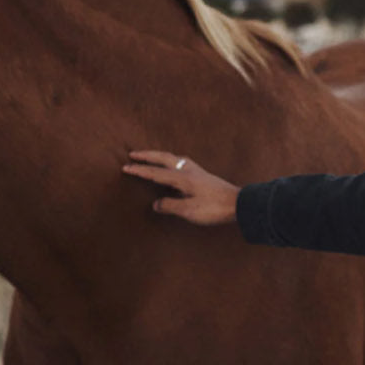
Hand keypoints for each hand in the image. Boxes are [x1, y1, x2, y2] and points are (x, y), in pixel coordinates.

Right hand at [123, 150, 239, 225]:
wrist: (240, 204)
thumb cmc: (215, 208)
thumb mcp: (189, 211)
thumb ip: (170, 206)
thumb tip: (156, 203)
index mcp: (182, 178)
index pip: (156, 172)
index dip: (140, 170)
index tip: (125, 167)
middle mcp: (189, 170)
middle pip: (164, 158)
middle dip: (147, 156)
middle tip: (133, 154)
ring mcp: (197, 171)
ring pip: (174, 158)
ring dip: (160, 156)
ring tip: (151, 157)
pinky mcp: (204, 176)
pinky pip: (182, 163)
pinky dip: (172, 161)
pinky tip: (174, 166)